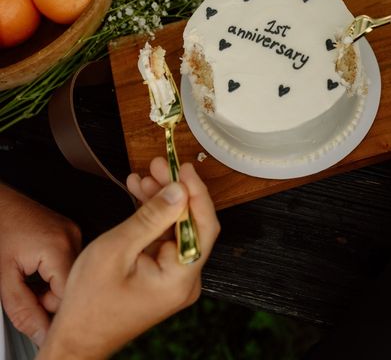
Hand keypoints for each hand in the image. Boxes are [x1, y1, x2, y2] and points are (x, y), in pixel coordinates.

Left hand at [0, 184, 80, 346]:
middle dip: (51, 300)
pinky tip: (37, 269)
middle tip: (28, 294)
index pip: (71, 295)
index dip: (52, 312)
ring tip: (29, 279)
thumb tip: (43, 334)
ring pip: (73, 276)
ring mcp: (74, 232)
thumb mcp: (3, 279)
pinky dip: (54, 274)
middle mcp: (74, 237)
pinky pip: (70, 263)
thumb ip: (24, 311)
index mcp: (59, 247)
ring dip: (53, 288)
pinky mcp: (71, 232)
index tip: (40, 320)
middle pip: (75, 286)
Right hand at [37, 162, 218, 359]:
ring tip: (144, 176)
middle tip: (159, 166)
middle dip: (174, 191)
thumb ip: (151, 218)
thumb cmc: (90, 304)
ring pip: (174, 226)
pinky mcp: (160, 271)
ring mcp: (172, 275)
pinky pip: (162, 236)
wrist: (76, 336)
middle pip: (189, 223)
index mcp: (180, 277)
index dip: (197, 193)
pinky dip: (151, 215)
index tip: (186, 170)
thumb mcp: (117, 250)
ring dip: (160, 199)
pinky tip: (138, 194)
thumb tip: (179, 191)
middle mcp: (183, 278)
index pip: (204, 227)